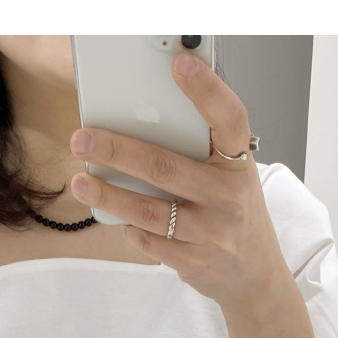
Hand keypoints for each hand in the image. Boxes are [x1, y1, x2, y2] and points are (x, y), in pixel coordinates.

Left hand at [69, 52, 290, 312]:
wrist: (256, 275)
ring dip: (109, 195)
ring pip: (149, 210)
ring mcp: (212, 232)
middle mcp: (228, 197)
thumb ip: (202, 149)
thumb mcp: (231, 175)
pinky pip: (149, 241)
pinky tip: (117, 216)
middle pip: (165, 168)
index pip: (229, 119)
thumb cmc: (234, 212)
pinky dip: (129, 227)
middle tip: (83, 139)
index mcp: (238, 165)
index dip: (207, 90)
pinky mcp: (194, 262)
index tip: (180, 62)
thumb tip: (146, 114)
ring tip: (81, 182)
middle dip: (117, 151)